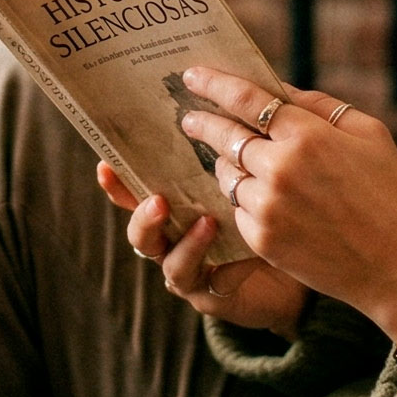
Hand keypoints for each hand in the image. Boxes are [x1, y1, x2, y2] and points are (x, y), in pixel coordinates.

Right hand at [99, 162, 307, 339]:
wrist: (290, 266)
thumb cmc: (264, 213)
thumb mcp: (245, 179)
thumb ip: (229, 150)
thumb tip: (228, 99)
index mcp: (172, 209)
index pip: (135, 194)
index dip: (117, 184)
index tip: (106, 165)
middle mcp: (171, 242)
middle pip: (141, 235)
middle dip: (144, 218)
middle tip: (158, 200)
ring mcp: (189, 272)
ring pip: (172, 265)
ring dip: (188, 245)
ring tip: (208, 224)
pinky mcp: (213, 297)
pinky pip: (215, 285)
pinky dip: (231, 269)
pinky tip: (251, 257)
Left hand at [176, 68, 396, 343]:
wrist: (396, 266)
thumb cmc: (388, 193)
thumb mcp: (368, 134)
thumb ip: (319, 106)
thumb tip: (278, 88)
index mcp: (308, 135)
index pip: (246, 99)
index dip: (214, 84)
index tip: (193, 76)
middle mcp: (280, 168)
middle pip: (225, 135)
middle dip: (203, 123)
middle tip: (189, 118)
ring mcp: (267, 206)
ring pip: (226, 174)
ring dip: (224, 163)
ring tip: (228, 158)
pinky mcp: (261, 238)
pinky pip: (235, 208)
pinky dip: (241, 198)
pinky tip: (251, 195)